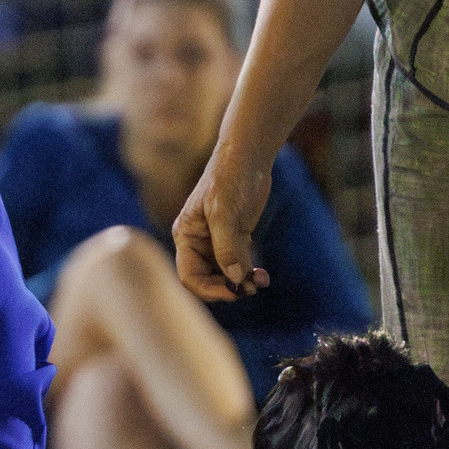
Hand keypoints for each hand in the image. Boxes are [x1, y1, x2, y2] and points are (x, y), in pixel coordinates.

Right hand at [174, 146, 274, 301]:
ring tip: (261, 280)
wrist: (247, 157)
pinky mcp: (235, 237)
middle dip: (227, 287)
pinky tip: (262, 274)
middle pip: (207, 278)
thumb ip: (228, 248)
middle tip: (251, 289)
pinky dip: (248, 272)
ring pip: (225, 273)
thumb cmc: (229, 179)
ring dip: (241, 281)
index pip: (189, 275)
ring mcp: (217, 241)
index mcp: (186, 236)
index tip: (233, 292)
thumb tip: (234, 279)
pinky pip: (238, 264)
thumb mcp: (225, 213)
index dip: (209, 289)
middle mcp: (198, 242)